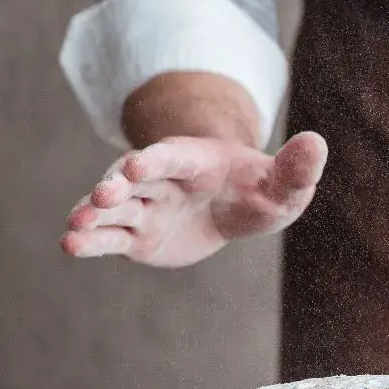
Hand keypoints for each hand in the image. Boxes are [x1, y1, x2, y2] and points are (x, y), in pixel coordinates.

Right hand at [62, 130, 326, 266]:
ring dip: (94, 217)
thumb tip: (317, 143)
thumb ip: (296, 168)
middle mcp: (162, 180)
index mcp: (194, 161)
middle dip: (115, 186)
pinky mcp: (138, 237)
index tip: (135, 164)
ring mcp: (146, 208)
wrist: (233, 205)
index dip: (154, 160)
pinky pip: (112, 240)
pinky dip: (92, 243)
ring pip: (115, 212)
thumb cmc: (258, 189)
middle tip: (101, 196)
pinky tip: (70, 246)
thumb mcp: (283, 184)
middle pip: (133, 181)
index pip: (171, 157)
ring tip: (73, 230)